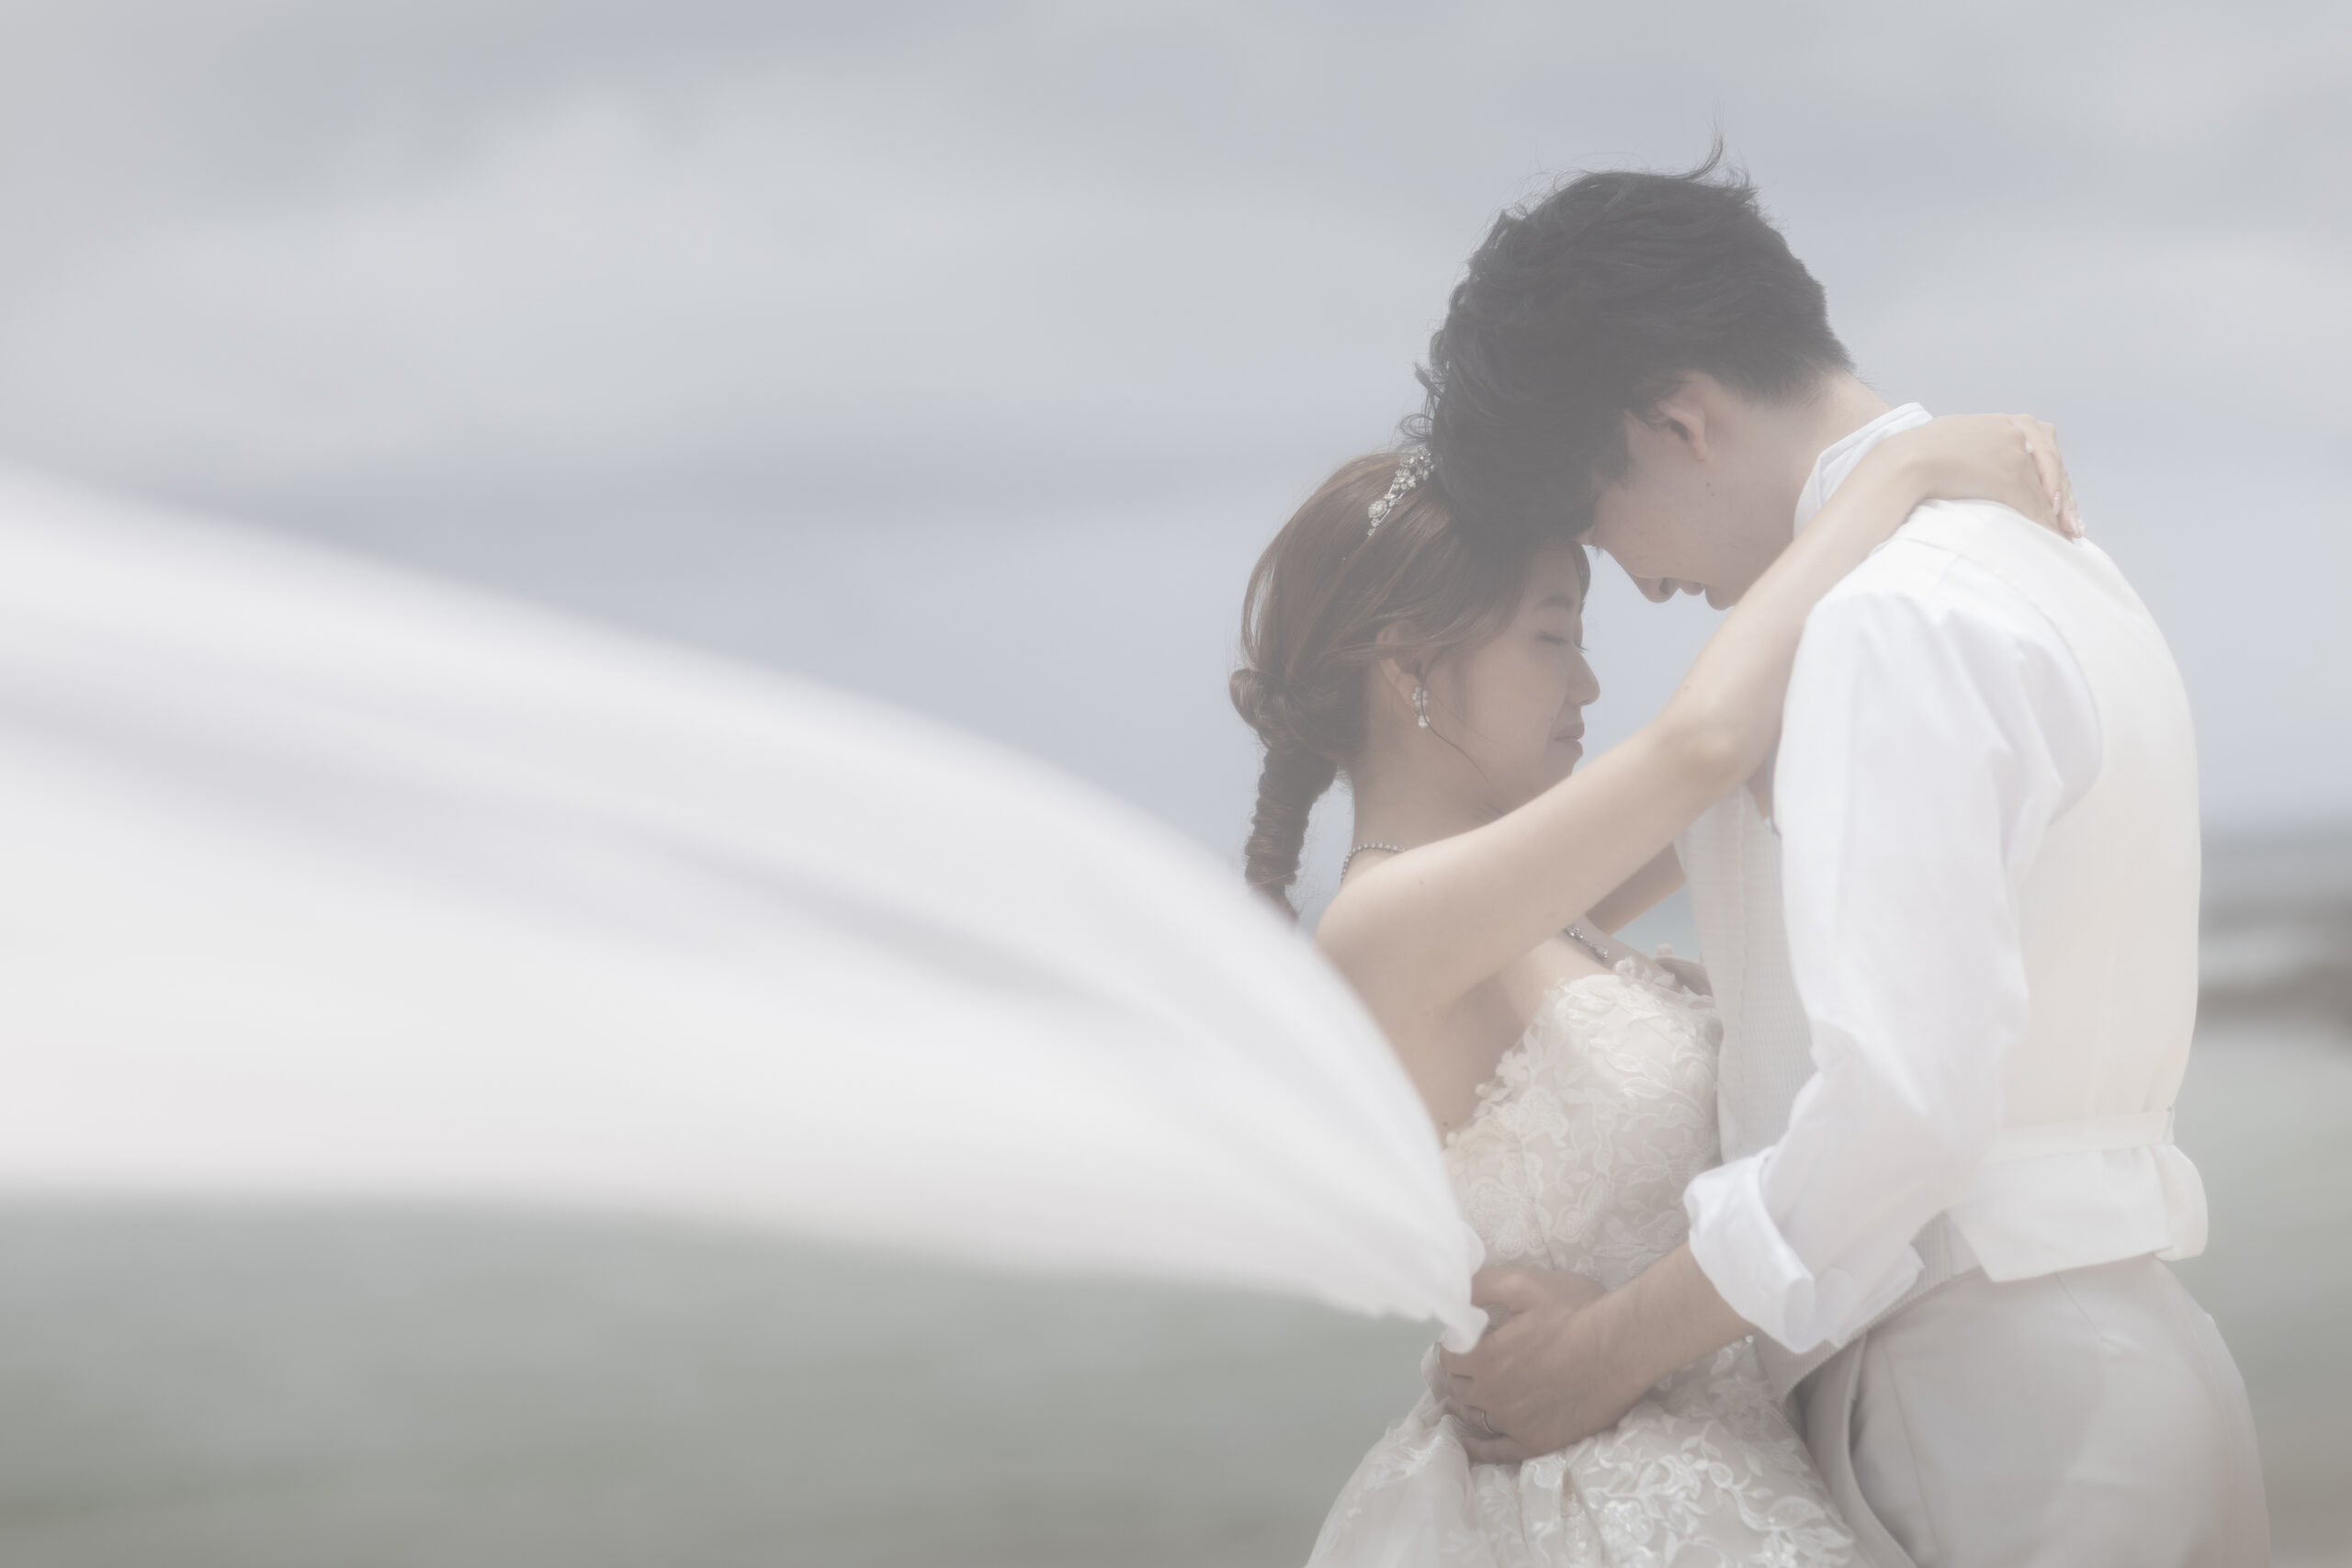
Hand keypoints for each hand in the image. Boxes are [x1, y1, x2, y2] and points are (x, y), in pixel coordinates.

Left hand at [1435, 1266, 1635, 1463]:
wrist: (1624, 1347)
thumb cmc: (1576, 1311)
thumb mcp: (1523, 1283)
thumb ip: (1481, 1286)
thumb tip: (1451, 1294)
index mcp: (1484, 1358)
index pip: (1449, 1356)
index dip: (1454, 1345)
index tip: (1464, 1339)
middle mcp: (1492, 1396)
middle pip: (1458, 1387)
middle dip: (1459, 1373)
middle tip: (1469, 1363)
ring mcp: (1514, 1424)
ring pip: (1473, 1417)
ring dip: (1465, 1405)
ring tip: (1466, 1397)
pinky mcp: (1537, 1442)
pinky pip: (1498, 1453)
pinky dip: (1480, 1447)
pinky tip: (1472, 1442)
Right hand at [1869, 413, 2083, 538]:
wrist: (1905, 460)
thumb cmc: (1916, 455)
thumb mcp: (1955, 440)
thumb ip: (1976, 448)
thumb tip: (1974, 466)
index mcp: (2003, 422)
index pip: (2042, 448)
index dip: (2053, 477)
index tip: (2059, 501)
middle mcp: (2015, 431)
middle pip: (2053, 466)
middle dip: (2065, 499)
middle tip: (2073, 525)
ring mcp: (2013, 452)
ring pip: (2048, 488)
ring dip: (2060, 515)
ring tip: (2067, 535)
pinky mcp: (2009, 476)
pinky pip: (2035, 504)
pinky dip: (2046, 524)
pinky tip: (2052, 538)